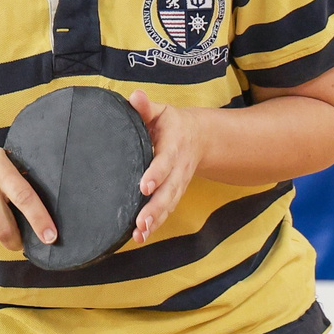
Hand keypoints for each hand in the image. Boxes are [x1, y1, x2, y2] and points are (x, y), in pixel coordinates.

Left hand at [127, 88, 206, 244]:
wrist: (199, 137)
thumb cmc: (170, 123)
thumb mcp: (161, 111)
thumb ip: (146, 107)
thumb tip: (134, 96)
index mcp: (174, 145)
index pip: (165, 161)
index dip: (156, 174)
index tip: (144, 186)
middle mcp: (178, 168)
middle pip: (169, 190)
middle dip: (155, 207)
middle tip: (141, 222)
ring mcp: (178, 183)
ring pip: (169, 204)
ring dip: (155, 220)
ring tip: (139, 233)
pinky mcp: (174, 193)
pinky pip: (167, 210)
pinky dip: (155, 224)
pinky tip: (141, 237)